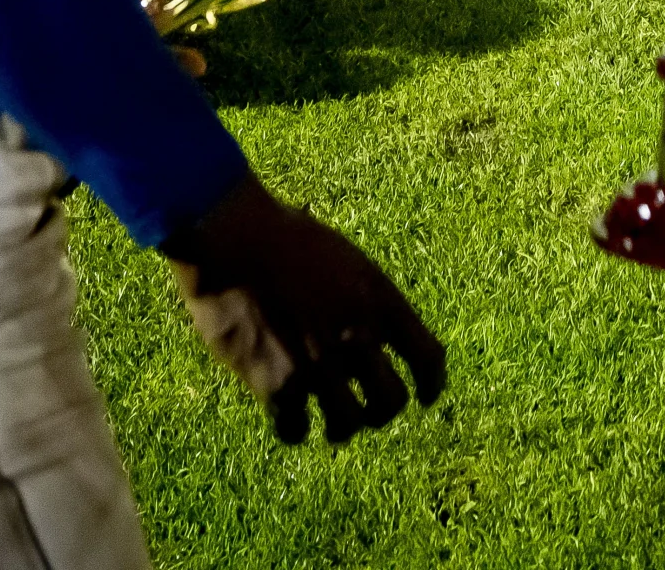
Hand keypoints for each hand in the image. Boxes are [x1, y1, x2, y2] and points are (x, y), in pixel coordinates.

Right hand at [166, 178, 446, 444]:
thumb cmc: (281, 235)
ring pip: (348, 424)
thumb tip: (367, 325)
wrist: (231, 238)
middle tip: (365, 413)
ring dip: (341, 429)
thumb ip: (361, 297)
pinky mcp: (279, 384)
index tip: (425, 398)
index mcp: (379, 299)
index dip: (432, 384)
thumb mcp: (343, 257)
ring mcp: (321, 363)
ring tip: (329, 426)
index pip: (428, 357)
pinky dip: (294, 430)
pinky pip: (296, 429)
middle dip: (380, 412)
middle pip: (391, 401)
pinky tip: (288, 420)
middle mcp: (358, 334)